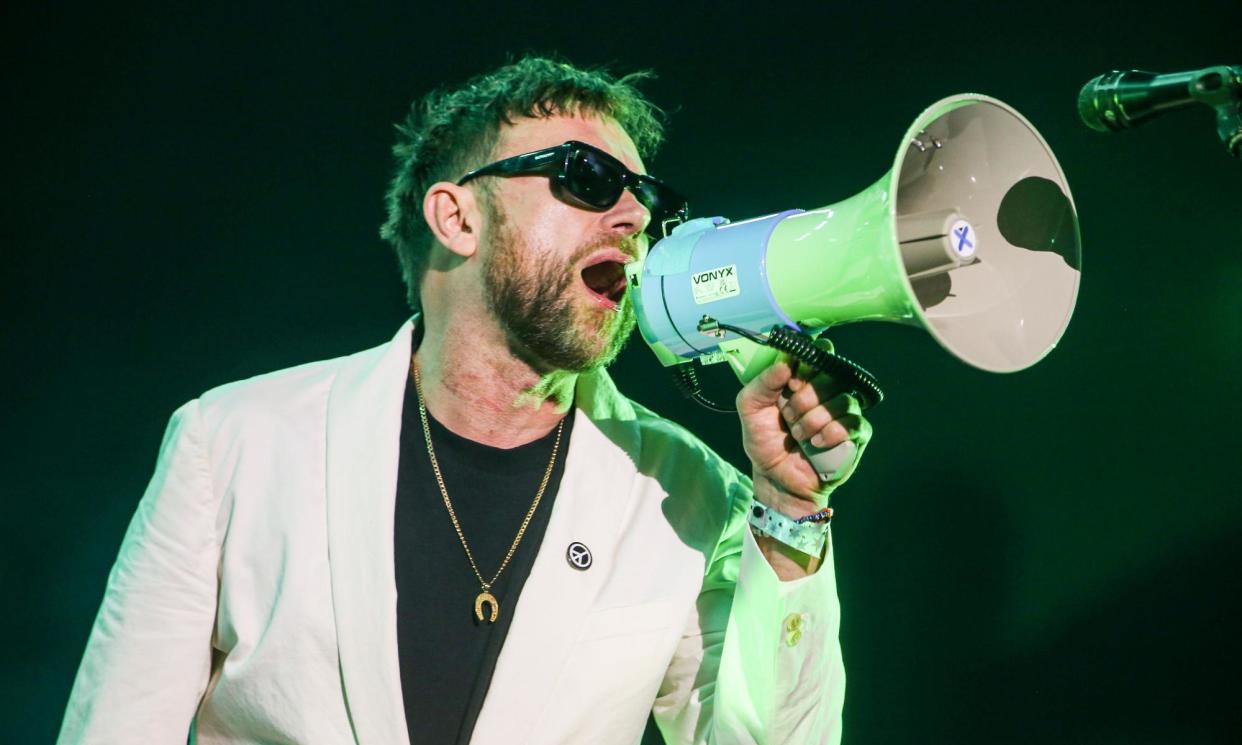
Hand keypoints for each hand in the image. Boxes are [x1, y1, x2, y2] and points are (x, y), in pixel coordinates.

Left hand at [737, 348, 871, 515]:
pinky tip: (816, 443)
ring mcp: (844, 412)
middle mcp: (827, 391)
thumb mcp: (750, 408)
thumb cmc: (765, 441)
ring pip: (844, 399)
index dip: (808, 364)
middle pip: (833, 374)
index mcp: (804, 379)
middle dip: (806, 397)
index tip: (792, 383)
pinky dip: (832, 432)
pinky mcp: (856, 434)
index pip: (820, 353)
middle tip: (789, 414)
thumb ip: (763, 382)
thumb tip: (786, 362)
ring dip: (815, 418)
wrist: (775, 478)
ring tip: (798, 435)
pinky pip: (854, 423)